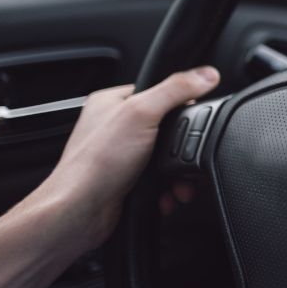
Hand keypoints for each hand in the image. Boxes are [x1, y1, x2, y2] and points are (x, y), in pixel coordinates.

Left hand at [33, 66, 219, 249]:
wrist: (80, 213)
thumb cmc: (95, 165)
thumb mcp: (142, 114)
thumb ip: (175, 90)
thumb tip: (206, 74)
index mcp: (112, 102)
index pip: (159, 91)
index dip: (180, 105)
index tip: (191, 119)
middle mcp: (115, 127)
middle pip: (167, 128)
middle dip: (181, 148)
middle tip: (185, 155)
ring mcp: (121, 155)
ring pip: (165, 157)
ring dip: (178, 173)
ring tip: (178, 183)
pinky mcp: (128, 180)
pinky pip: (160, 179)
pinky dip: (168, 189)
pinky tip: (166, 195)